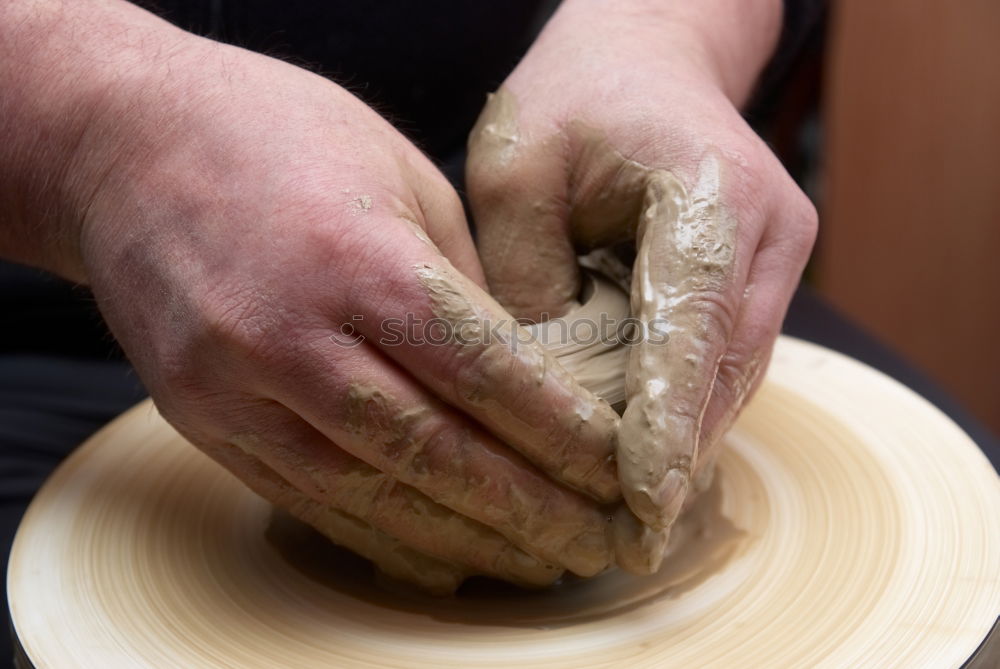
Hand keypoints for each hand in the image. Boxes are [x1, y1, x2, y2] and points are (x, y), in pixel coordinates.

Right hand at [23, 3, 625, 589]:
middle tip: (598, 543)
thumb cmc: (282, 137)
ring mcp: (235, 388)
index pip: (482, 373)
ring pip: (371, 493)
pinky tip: (446, 561)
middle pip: (433, 451)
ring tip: (538, 564)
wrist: (125, 145)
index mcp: (356, 259)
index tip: (616, 472)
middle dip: (529, 510)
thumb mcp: (401, 178)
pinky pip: (307, 500)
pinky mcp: (202, 421)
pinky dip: (385, 539)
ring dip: (466, 541)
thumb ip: (461, 284)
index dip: (560, 435)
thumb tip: (526, 377)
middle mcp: (290, 335)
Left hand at [467, 0, 816, 570]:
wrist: (642, 57)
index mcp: (712, 193)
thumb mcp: (515, 168)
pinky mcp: (755, 279)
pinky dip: (684, 411)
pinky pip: (722, 362)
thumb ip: (525, 276)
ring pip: (731, 376)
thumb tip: (538, 387)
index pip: (692, 324)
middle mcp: (767, 234)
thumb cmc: (573, 99)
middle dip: (676, 454)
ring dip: (683, 443)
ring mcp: (773, 260)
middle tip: (624, 538)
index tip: (643, 502)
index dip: (668, 419)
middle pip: (726, 368)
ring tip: (630, 520)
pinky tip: (642, 459)